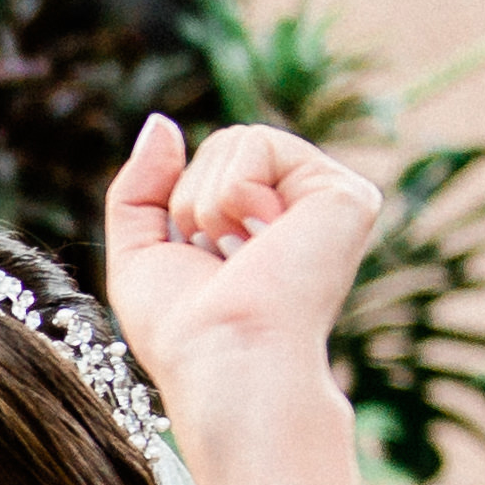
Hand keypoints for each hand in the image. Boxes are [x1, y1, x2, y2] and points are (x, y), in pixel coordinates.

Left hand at [97, 114, 386, 446]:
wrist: (225, 363)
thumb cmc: (184, 332)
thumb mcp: (139, 254)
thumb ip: (141, 186)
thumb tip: (162, 121)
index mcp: (266, 225)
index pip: (205, 168)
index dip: (179, 212)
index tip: (204, 267)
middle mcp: (303, 210)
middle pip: (220, 145)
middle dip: (192, 201)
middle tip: (222, 262)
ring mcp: (328, 200)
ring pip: (235, 140)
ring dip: (210, 203)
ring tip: (242, 255)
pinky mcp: (345, 193)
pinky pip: (257, 143)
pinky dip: (235, 194)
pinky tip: (264, 240)